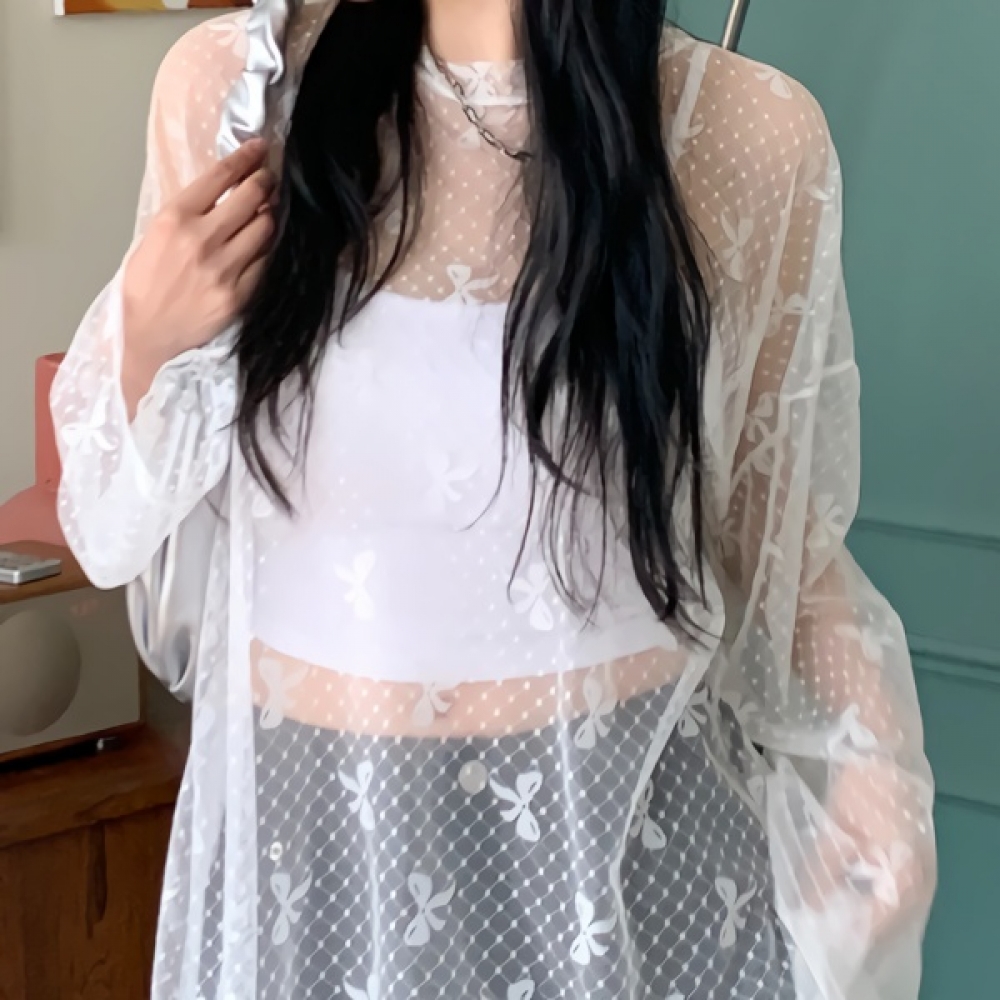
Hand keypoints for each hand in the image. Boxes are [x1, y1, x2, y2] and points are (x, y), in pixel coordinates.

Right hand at [121, 139, 274, 409]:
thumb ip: (187, 214)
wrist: (150, 335)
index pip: (219, 177)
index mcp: (175, 220)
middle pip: (249, 198)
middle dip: (264, 182)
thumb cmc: (147, 285)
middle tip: (269, 178)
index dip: (245, 158)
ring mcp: (224, 268)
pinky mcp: (240, 293)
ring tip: (267, 212)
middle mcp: (201, 240)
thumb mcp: (154, 238)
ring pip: (264, 227)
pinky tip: (265, 244)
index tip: (259, 148)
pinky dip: (267, 248)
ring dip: (269, 215)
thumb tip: (221, 191)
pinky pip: (265, 261)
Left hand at [803, 756, 934, 940]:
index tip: (817, 933)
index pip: (875, 924)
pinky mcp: (917, 863)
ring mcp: (924, 874)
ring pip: (891, 909)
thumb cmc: (861, 791)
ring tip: (829, 911)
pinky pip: (895, 893)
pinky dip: (873, 897)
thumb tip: (807, 907)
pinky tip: (849, 894)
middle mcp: (922, 884)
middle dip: (853, 925)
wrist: (885, 753)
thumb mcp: (836, 832)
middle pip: (887, 922)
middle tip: (819, 924)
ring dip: (863, 912)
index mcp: (905, 877)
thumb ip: (823, 873)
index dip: (845, 930)